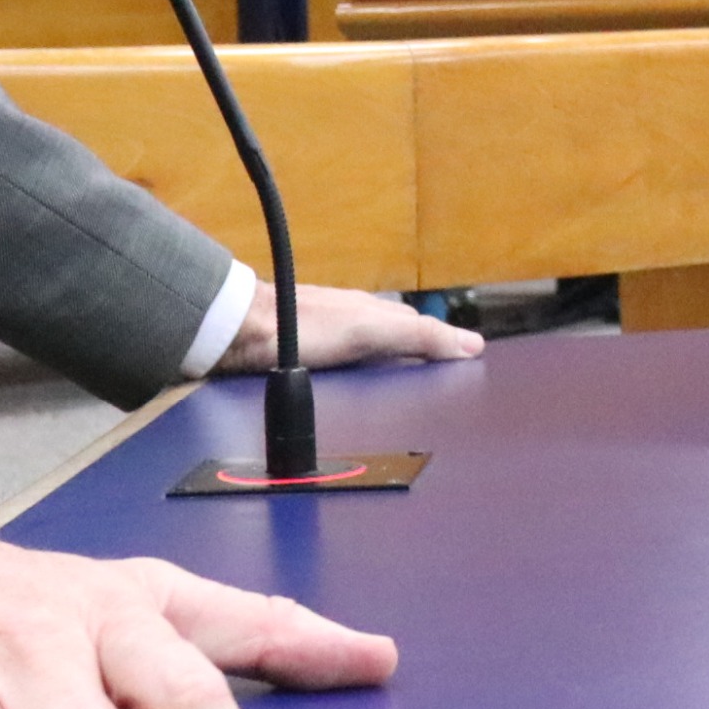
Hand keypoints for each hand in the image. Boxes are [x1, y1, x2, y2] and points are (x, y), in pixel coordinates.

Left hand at [218, 279, 484, 372]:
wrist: (238, 335)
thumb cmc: (298, 328)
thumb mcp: (369, 331)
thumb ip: (418, 336)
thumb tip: (470, 344)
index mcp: (372, 314)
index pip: (419, 328)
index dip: (443, 344)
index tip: (466, 358)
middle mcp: (351, 324)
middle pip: (395, 340)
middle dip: (419, 356)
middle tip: (443, 375)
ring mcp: (326, 342)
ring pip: (367, 355)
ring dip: (386, 369)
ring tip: (404, 389)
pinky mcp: (302, 360)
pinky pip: (341, 371)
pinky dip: (357, 380)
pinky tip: (352, 393)